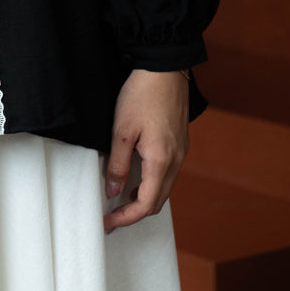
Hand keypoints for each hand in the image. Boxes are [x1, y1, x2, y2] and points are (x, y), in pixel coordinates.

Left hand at [102, 68, 188, 233]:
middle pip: (158, 201)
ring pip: (164, 187)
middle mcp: (176, 160)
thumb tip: (114, 192)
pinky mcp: (180, 141)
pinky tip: (137, 175)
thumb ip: (118, 164)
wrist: (164, 67)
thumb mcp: (121, 130)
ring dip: (144, 198)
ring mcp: (181, 151)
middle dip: (135, 212)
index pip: (146, 205)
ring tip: (121, 197)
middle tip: (112, 215)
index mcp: (161, 161)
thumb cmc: (142, 94)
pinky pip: (168, 172)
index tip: (108, 223)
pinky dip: (152, 182)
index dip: (126, 218)